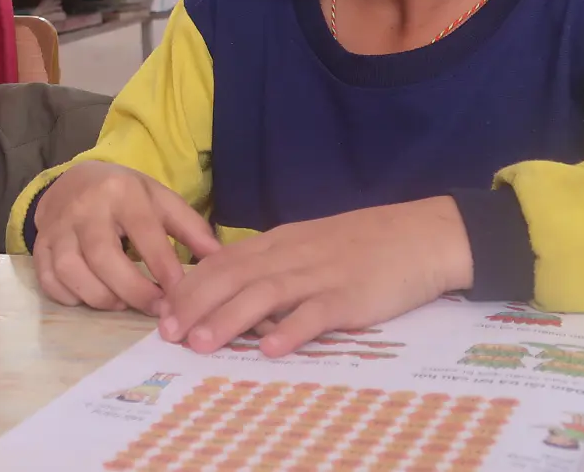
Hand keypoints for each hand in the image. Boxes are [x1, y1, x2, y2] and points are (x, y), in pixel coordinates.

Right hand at [32, 160, 220, 313]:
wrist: (75, 180)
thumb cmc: (125, 195)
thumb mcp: (160, 200)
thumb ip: (190, 227)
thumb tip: (219, 259)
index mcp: (121, 192)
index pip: (144, 232)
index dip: (163, 266)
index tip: (178, 294)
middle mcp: (86, 208)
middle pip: (103, 256)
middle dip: (132, 289)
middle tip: (155, 309)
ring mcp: (58, 227)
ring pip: (71, 270)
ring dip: (99, 296)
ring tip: (122, 303)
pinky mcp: (40, 245)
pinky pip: (49, 279)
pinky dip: (69, 297)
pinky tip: (91, 298)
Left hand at [158, 196, 472, 356]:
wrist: (421, 235)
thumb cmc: (362, 244)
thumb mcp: (308, 245)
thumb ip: (271, 264)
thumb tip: (230, 289)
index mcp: (279, 242)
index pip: (223, 261)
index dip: (190, 285)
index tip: (162, 309)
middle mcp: (292, 255)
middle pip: (233, 277)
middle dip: (195, 304)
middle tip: (167, 332)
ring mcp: (321, 275)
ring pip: (265, 294)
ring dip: (229, 319)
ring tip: (202, 343)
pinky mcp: (350, 296)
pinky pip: (316, 313)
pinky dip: (292, 330)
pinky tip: (271, 348)